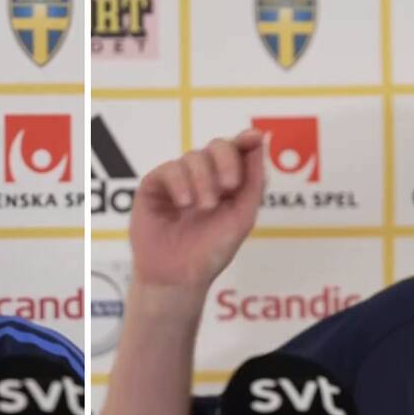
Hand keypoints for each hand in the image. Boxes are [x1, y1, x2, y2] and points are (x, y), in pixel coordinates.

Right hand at [129, 129, 265, 292]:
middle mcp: (204, 176)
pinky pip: (170, 168)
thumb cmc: (210, 251)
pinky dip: (181, 183)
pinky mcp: (155, 185)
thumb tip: (259, 141)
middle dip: (227, 161)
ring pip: (194, 156)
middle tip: (230, 186)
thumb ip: (254, 182)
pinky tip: (184, 204)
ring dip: (204, 179)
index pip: (238, 151)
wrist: (178, 277)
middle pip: (218, 146)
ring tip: (204, 207)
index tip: (254, 137)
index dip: (246, 140)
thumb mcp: (242, 218)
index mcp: (227, 182)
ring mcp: (178, 179)